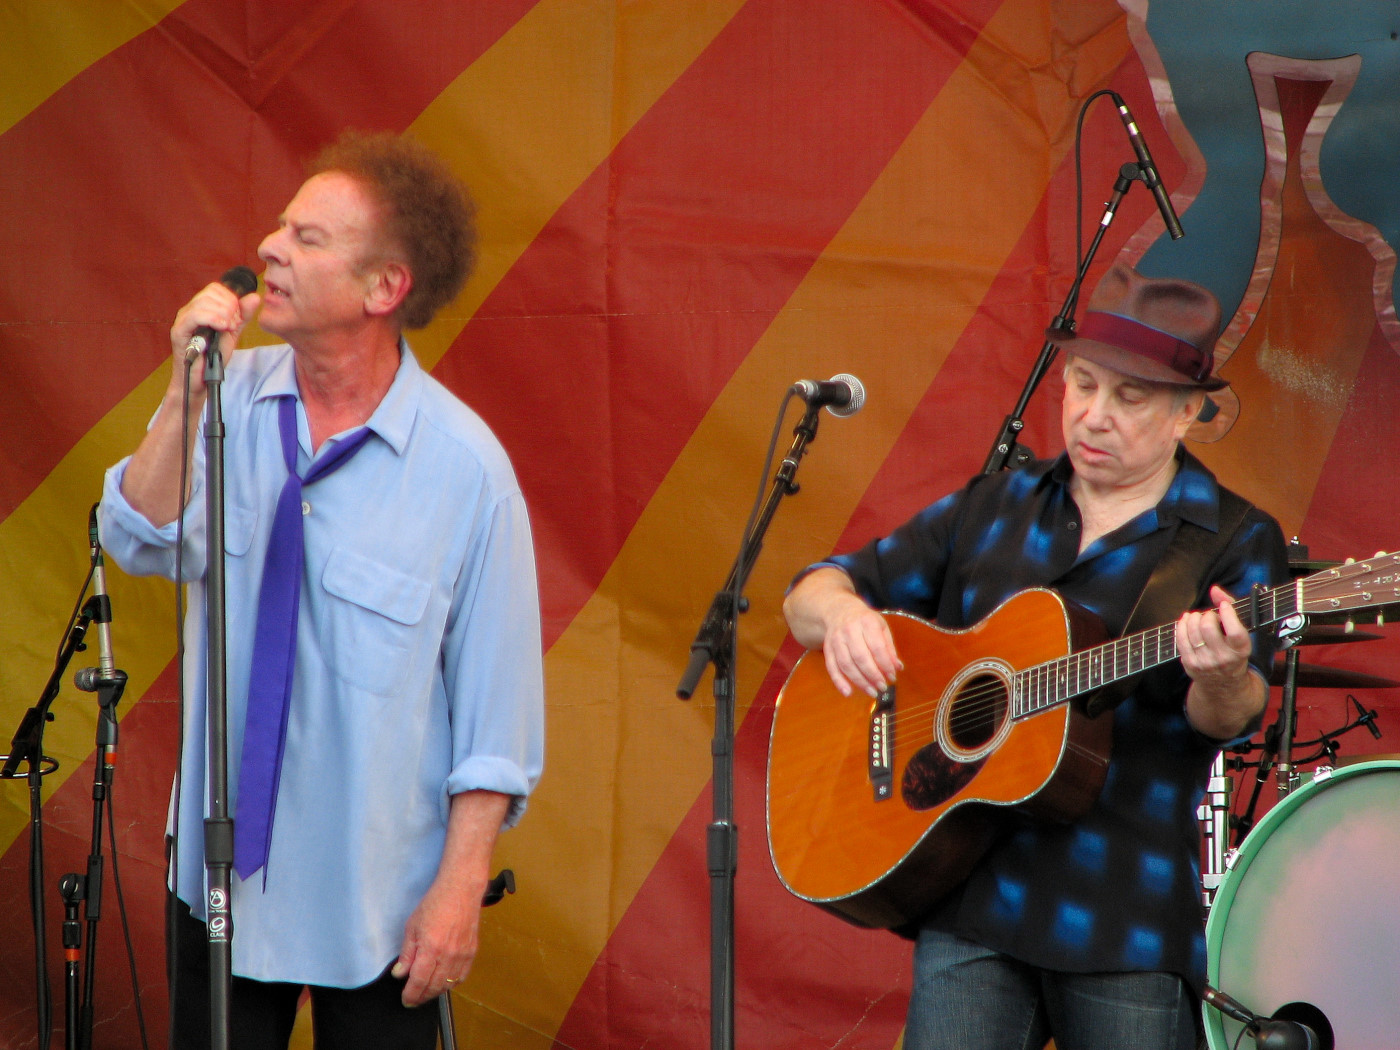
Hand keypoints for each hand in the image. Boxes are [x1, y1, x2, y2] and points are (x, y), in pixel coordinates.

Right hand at [168, 279, 260, 396]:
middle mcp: (189, 310)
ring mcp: (183, 320)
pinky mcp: (179, 331)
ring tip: (227, 329)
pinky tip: (222, 327)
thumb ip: (242, 315)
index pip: (216, 288)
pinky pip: (195, 315)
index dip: (231, 299)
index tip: (236, 318)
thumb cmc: (213, 357)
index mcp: (201, 308)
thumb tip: (254, 296)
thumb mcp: (233, 333)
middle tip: (233, 325)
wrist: (202, 379)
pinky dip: (213, 319)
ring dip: (223, 314)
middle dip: (229, 307)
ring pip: (203, 302)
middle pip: (210, 292)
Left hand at [391, 875, 482, 1007]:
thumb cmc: (435, 903)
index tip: (406, 1000)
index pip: (419, 981)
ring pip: (448, 984)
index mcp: (430, 948)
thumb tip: (400, 973)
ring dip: (436, 992)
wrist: (460, 890)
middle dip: (422, 997)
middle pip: (434, 987)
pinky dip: (451, 984)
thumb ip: (407, 953)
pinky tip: (444, 982)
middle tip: (414, 999)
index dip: (411, 995)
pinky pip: (461, 976)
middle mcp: (448, 955)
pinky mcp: (471, 952)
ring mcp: (462, 955)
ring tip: (426, 992)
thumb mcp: (412, 926)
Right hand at [820, 599, 902, 697]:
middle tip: (883, 687)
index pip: (877, 646)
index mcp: (866, 621)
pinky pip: (831, 667)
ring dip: (859, 681)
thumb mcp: (881, 627)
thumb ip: (889, 648)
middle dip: (873, 675)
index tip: (892, 676)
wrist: (839, 610)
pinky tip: (848, 693)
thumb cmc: (864, 621)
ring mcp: (836, 639)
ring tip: (872, 691)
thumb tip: (897, 667)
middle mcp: (849, 629)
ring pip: (846, 664)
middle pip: (860, 657)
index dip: (885, 664)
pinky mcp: (827, 648)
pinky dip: (838, 682)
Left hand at [1176, 584, 1251, 689]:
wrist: (1224, 683)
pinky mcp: (1190, 663)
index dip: (1227, 613)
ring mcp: (1205, 662)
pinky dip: (1181, 625)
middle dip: (1207, 615)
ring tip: (1197, 617)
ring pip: (1192, 631)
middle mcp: (1223, 658)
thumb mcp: (1239, 634)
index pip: (1234, 630)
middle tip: (1209, 616)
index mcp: (1240, 650)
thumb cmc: (1232, 652)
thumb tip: (1215, 589)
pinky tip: (1186, 620)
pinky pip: (1180, 639)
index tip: (1224, 607)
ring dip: (1193, 618)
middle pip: (1208, 627)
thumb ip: (1230, 609)